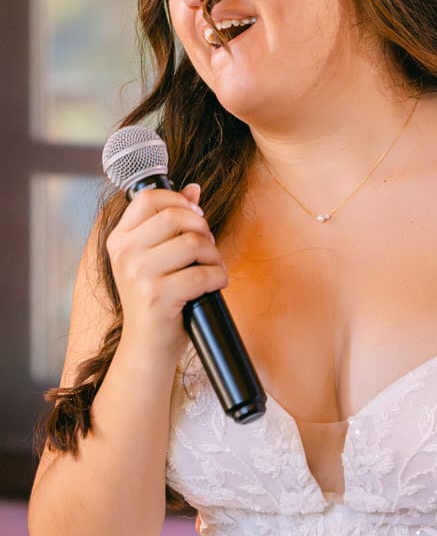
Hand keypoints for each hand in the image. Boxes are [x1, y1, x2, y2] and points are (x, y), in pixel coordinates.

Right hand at [107, 184, 227, 359]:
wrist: (147, 346)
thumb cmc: (155, 299)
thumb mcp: (155, 258)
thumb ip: (170, 221)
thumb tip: (193, 188)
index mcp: (120, 240)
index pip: (148, 198)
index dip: (179, 201)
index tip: (195, 215)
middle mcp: (125, 254)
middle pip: (177, 217)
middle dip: (203, 229)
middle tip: (207, 248)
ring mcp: (139, 275)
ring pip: (194, 242)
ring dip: (214, 255)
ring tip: (211, 268)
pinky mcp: (158, 296)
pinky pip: (203, 273)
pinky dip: (218, 277)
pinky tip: (214, 285)